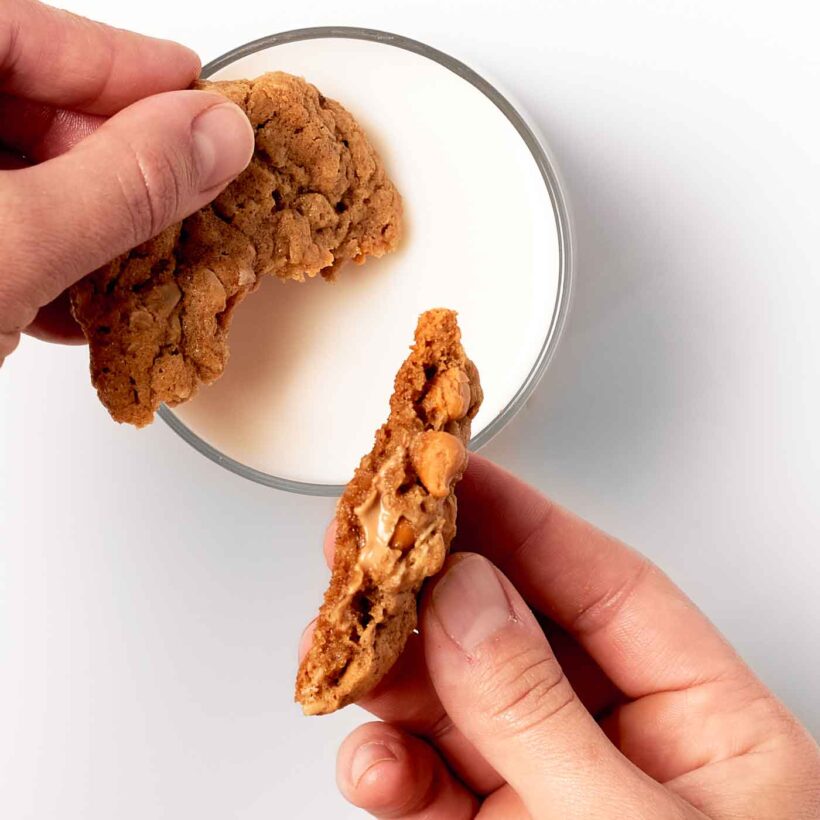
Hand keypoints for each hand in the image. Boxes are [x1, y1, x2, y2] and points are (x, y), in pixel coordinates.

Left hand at [0, 0, 253, 363]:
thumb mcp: (15, 240)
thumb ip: (123, 184)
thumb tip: (215, 136)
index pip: (29, 33)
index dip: (125, 64)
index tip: (197, 87)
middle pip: (26, 107)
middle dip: (116, 158)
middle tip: (187, 186)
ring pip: (18, 178)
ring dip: (89, 223)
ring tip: (147, 254)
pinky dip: (44, 264)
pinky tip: (81, 300)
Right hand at [301, 455, 819, 818]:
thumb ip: (540, 717)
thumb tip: (466, 600)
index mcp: (709, 727)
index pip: (606, 586)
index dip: (526, 520)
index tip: (457, 474)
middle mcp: (627, 749)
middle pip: (518, 631)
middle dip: (440, 589)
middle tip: (377, 547)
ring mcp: (553, 794)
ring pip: (462, 698)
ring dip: (399, 670)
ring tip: (353, 644)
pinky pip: (432, 781)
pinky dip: (390, 764)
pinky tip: (372, 758)